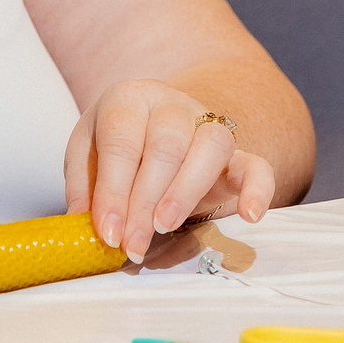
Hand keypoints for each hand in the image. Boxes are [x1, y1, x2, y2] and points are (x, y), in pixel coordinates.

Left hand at [64, 79, 275, 261]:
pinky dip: (258, 190)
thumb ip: (85, 189)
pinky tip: (249, 216)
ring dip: (186, 192)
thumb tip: (87, 227)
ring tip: (165, 227)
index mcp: (129, 99)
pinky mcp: (237, 155)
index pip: (122, 140)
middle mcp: (172, 105)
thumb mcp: (87, 159)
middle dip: (145, 201)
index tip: (108, 232)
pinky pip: (257, 165)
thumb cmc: (118, 149)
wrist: (156, 131)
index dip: (113, 189)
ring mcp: (209, 126)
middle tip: (132, 243)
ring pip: (211, 146)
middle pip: (166, 144)